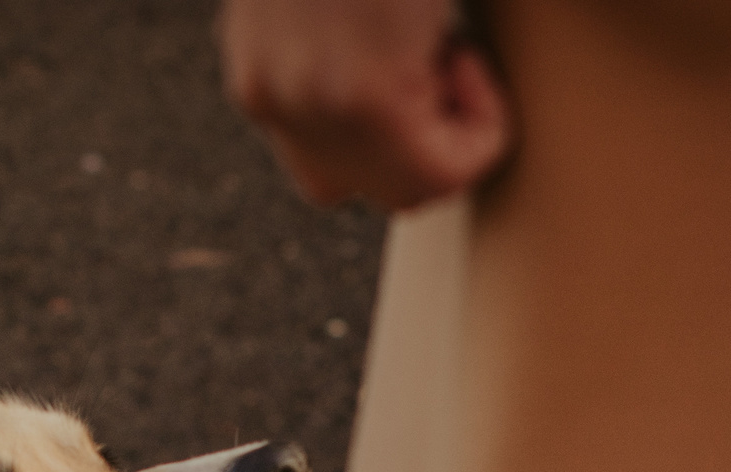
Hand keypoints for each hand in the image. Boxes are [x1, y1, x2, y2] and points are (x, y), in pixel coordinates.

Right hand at [220, 0, 512, 210]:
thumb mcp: (448, 7)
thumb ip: (469, 58)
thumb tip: (481, 106)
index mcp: (365, 92)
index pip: (435, 183)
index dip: (477, 136)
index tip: (467, 65)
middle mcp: (304, 107)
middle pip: (391, 193)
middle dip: (431, 142)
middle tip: (438, 66)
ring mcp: (267, 93)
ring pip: (337, 178)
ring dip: (384, 137)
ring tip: (396, 60)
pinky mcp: (249, 74)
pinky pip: (304, 135)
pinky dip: (340, 111)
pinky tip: (357, 49)